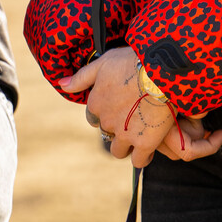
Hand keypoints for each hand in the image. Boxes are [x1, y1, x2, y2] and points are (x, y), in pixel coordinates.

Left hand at [60, 48, 221, 169]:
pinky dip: (142, 157)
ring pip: (118, 150)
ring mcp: (125, 134)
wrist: (160, 71)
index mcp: (96, 103)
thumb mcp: (103, 63)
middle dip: (116, 128)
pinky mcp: (145, 143)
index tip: (119, 106)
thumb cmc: (132, 61)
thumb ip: (81, 77)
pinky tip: (148, 148)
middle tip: (133, 118)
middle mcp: (107, 122)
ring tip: (139, 135)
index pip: (94, 117)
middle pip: (106, 133)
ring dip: (126, 146)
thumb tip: (61, 84)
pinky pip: (139, 160)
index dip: (106, 112)